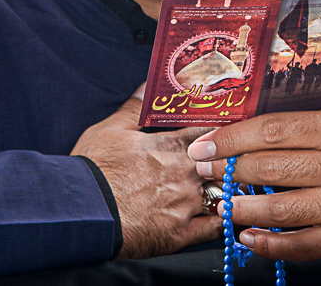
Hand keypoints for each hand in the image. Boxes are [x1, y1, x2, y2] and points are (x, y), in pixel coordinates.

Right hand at [71, 84, 221, 258]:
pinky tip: (225, 215)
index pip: (212, 131)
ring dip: (228, 189)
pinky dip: (222, 220)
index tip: (231, 128)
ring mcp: (186, 205)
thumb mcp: (110, 129)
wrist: (82, 212)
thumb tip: (148, 84)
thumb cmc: (94, 169)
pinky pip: (215, 227)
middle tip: (238, 156)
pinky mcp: (180, 234)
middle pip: (225, 162)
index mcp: (172, 146)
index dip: (224, 129)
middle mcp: (185, 174)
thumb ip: (135, 107)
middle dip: (231, 160)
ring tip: (233, 186)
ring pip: (224, 194)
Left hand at [188, 109, 320, 260]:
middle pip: (271, 168)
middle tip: (206, 173)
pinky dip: (267, 243)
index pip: (271, 131)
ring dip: (242, 208)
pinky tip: (247, 235)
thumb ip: (293, 127)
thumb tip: (234, 133)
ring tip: (223, 204)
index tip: (204, 147)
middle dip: (230, 171)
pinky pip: (299, 245)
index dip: (231, 140)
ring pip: (280, 209)